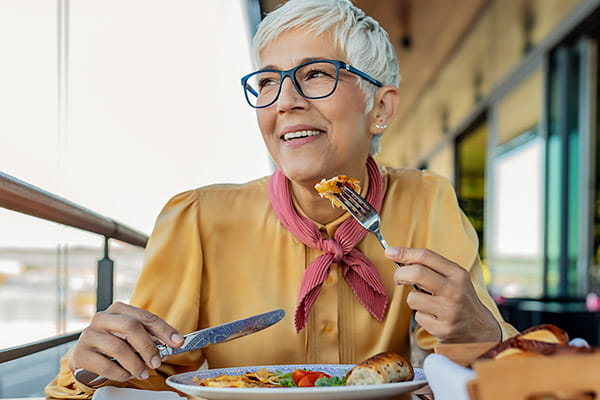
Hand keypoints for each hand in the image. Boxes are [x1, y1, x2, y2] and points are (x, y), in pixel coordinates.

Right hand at [68, 301, 183, 381]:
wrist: (86, 358)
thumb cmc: (115, 344)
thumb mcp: (132, 337)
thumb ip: (151, 337)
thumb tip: (174, 343)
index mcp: (118, 309)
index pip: (145, 317)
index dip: (164, 329)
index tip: (178, 342)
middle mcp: (102, 318)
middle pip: (131, 327)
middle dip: (148, 347)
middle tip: (157, 362)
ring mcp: (89, 335)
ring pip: (119, 348)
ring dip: (136, 364)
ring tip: (143, 372)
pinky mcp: (81, 354)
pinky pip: (106, 365)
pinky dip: (121, 373)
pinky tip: (126, 375)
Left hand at [385, 247, 500, 343]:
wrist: (482, 331)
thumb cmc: (460, 299)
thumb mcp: (454, 279)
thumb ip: (430, 267)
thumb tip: (396, 255)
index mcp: (458, 274)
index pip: (426, 256)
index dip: (404, 253)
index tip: (390, 252)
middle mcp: (455, 291)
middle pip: (416, 273)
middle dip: (400, 274)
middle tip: (398, 278)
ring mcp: (449, 311)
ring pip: (413, 298)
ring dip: (413, 300)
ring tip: (426, 303)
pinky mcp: (443, 329)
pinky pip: (418, 317)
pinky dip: (422, 316)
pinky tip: (434, 318)